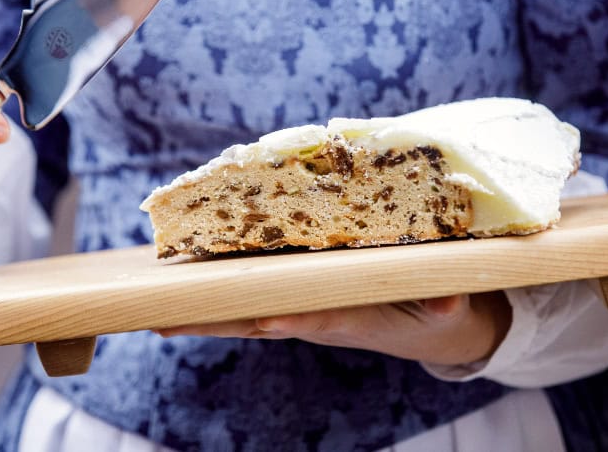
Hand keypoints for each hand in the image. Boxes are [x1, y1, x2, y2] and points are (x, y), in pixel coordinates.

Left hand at [156, 291, 511, 366]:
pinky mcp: (301, 295)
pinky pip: (254, 292)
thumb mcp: (450, 311)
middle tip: (164, 321)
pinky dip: (221, 288)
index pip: (317, 318)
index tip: (264, 320)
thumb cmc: (439, 314)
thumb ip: (446, 305)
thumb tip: (448, 304)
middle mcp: (318, 316)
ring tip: (156, 310)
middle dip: (215, 321)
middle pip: (260, 319)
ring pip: (248, 309)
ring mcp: (305, 307)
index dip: (292, 319)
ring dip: (206, 310)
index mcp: (354, 318)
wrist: (433, 327)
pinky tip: (186, 280)